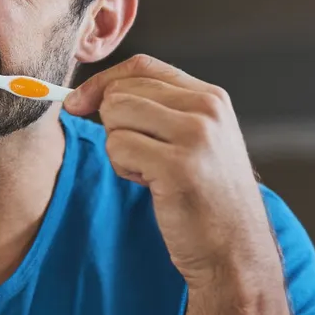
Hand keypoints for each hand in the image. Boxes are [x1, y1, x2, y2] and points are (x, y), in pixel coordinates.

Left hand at [63, 54, 277, 288]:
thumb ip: (158, 110)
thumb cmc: (204, 197)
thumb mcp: (194, 140)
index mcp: (210, 97)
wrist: (235, 248)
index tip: (79, 102)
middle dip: (113, 125)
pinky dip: (123, 169)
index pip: (142, 66)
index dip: (102, 82)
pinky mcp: (177, 165)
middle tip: (141, 157)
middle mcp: (206, 108)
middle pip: (121, 92)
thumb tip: (90, 96)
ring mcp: (195, 135)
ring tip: (150, 171)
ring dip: (118, 149)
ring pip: (114, 117)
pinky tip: (152, 185)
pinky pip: (117, 148)